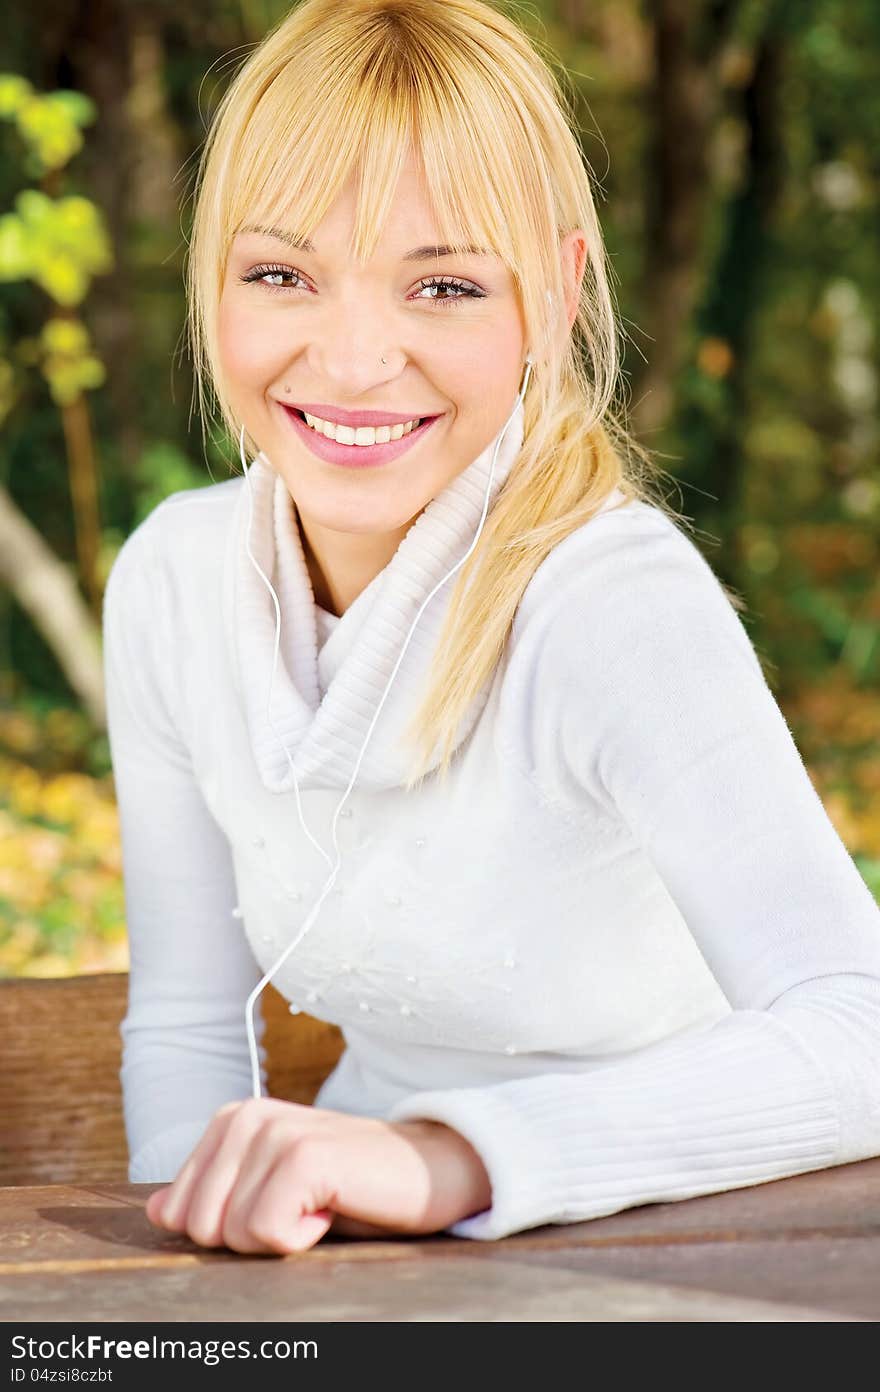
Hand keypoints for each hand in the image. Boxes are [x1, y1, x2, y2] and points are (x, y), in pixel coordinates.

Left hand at [144, 1097, 491, 1253]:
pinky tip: (332, 1209)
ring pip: (230, 1233)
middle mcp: (244, 1118)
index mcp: (230, 1121)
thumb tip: (157, 1212)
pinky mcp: (304, 1155)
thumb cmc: (352, 1186)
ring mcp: (273, 1132)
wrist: (430, 1168)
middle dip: (250, 1238)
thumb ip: (215, 1193)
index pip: (178, 1212)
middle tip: (302, 1210)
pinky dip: (301, 1238)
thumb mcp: (273, 1189)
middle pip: (200, 1227)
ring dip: (280, 1237)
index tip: (279, 1209)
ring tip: (319, 1205)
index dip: (229, 1231)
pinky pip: (266, 1231)